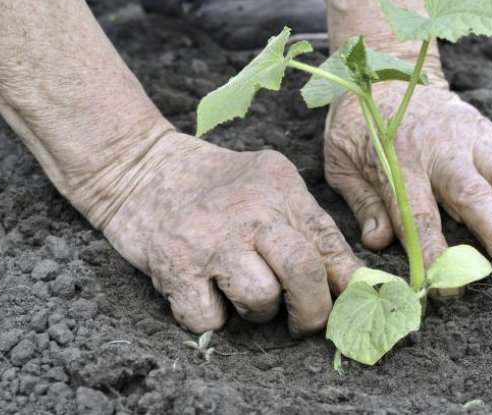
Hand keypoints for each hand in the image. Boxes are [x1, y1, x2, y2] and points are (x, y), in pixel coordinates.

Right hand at [99, 133, 362, 335]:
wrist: (140, 169)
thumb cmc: (215, 188)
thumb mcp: (268, 187)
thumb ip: (306, 226)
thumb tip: (351, 281)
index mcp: (280, 189)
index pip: (329, 243)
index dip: (347, 283)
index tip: (350, 305)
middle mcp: (250, 211)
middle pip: (303, 272)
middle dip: (312, 311)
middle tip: (303, 321)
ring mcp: (211, 239)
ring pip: (260, 300)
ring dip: (257, 312)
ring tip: (242, 293)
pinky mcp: (175, 266)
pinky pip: (209, 320)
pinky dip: (211, 319)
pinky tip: (205, 294)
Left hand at [324, 81, 491, 290]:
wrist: (385, 71)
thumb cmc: (360, 125)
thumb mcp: (342, 162)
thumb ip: (363, 202)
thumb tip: (379, 243)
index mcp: (399, 161)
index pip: (419, 214)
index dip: (433, 253)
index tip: (447, 288)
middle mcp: (441, 150)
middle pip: (474, 195)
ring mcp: (472, 139)